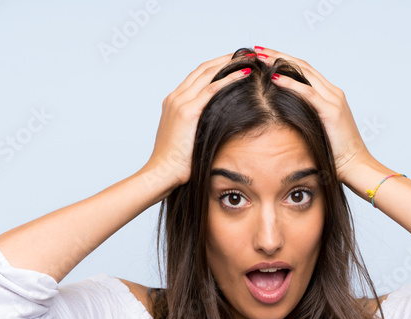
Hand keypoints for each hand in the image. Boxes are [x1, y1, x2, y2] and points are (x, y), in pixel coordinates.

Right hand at [141, 52, 251, 196]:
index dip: (216, 67)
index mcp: (173, 102)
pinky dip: (229, 78)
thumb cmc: (175, 164)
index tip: (233, 62)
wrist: (162, 173)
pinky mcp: (188, 111)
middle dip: (224, 59)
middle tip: (245, 54)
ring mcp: (180, 102)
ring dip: (229, 63)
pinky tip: (244, 74)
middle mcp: (175, 98)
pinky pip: (212, 89)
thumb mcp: (186, 140)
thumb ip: (197, 128)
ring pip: (207, 74)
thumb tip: (214, 130)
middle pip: (203, 69)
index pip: (197, 76)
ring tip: (248, 58)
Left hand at [259, 47, 375, 187]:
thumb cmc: (335, 155)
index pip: (304, 70)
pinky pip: (308, 93)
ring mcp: (333, 100)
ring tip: (261, 57)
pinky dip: (290, 83)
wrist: (356, 167)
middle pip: (302, 65)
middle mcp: (332, 93)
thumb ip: (304, 119)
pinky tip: (274, 77)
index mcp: (329, 96)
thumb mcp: (317, 131)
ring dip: (280, 62)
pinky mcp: (331, 111)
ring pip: (304, 72)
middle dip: (278, 55)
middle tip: (256, 50)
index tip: (263, 57)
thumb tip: (280, 118)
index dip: (283, 60)